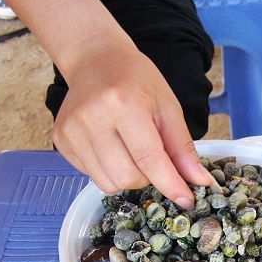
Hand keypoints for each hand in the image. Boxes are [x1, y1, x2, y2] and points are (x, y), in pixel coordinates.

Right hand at [53, 37, 212, 208]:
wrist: (95, 61)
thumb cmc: (136, 81)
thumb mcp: (167, 107)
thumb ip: (182, 148)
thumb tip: (200, 182)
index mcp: (124, 104)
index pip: (149, 158)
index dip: (170, 184)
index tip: (186, 200)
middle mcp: (93, 118)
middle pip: (127, 177)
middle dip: (147, 178)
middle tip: (151, 159)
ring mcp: (72, 130)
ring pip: (108, 183)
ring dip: (127, 177)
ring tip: (130, 151)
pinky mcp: (61, 140)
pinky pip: (92, 176)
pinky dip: (108, 170)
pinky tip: (110, 146)